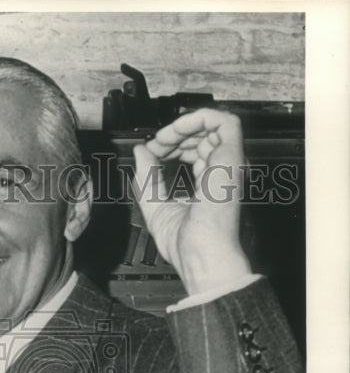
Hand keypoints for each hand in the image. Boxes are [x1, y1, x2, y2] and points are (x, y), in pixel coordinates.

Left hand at [132, 108, 251, 294]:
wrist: (199, 254)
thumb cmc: (186, 245)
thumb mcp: (155, 205)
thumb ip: (147, 177)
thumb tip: (141, 151)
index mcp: (209, 183)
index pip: (193, 151)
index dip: (170, 145)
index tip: (150, 152)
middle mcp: (221, 171)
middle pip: (201, 135)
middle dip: (173, 134)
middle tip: (153, 145)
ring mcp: (228, 164)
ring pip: (212, 124)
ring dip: (182, 125)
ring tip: (162, 139)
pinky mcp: (232, 157)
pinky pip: (224, 121)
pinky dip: (198, 118)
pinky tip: (177, 129)